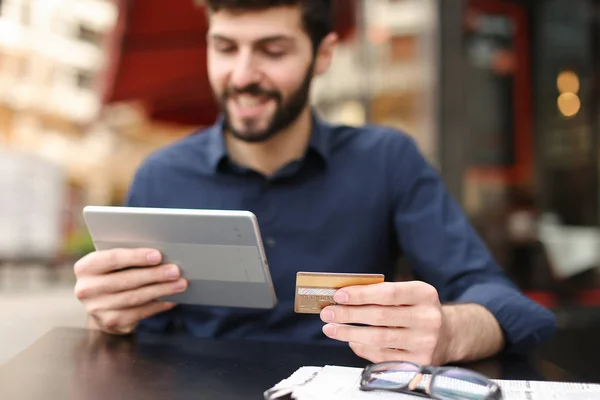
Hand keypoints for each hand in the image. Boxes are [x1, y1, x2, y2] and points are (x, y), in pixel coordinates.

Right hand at [73, 248, 186, 334]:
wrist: (101, 304)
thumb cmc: (114, 275)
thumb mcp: (113, 264)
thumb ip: (129, 258)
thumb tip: (162, 256)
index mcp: (86, 267)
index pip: (113, 259)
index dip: (136, 257)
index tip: (158, 256)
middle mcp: (87, 289)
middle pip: (127, 280)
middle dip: (155, 275)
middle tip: (176, 271)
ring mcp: (97, 308)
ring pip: (136, 297)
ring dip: (162, 290)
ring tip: (180, 284)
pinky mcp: (111, 322)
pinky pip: (140, 312)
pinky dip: (159, 304)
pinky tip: (172, 299)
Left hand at [319, 281, 449, 364]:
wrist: (447, 336)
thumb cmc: (417, 310)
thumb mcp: (408, 294)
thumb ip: (381, 292)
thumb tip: (343, 297)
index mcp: (424, 294)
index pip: (388, 293)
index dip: (361, 294)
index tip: (338, 296)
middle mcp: (428, 318)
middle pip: (380, 316)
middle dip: (348, 314)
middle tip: (327, 313)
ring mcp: (425, 342)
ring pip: (378, 338)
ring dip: (349, 333)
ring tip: (331, 328)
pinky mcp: (419, 362)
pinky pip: (382, 356)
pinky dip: (362, 348)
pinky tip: (350, 340)